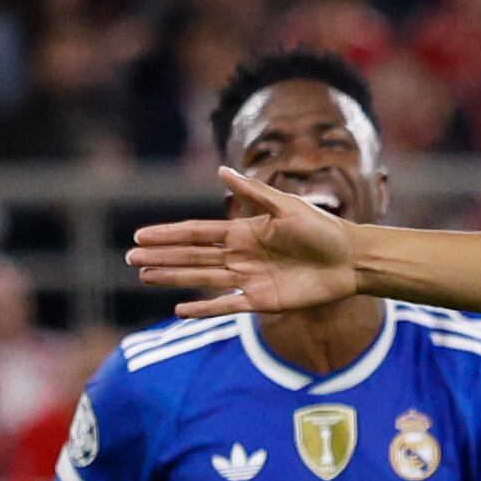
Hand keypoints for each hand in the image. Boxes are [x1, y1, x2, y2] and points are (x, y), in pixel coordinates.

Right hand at [126, 167, 362, 317]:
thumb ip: (254, 193)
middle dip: (161, 256)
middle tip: (130, 258)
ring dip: (173, 278)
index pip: (196, 233)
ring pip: (202, 278)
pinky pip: (226, 306)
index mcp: (244, 231)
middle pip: (192, 256)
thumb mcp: (288, 207)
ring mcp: (249, 279)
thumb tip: (220, 171)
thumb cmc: (323, 229)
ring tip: (145, 277)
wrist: (351, 260)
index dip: (168, 234)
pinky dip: (204, 308)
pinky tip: (180, 310)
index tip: (141, 235)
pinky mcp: (262, 301)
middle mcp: (241, 255)